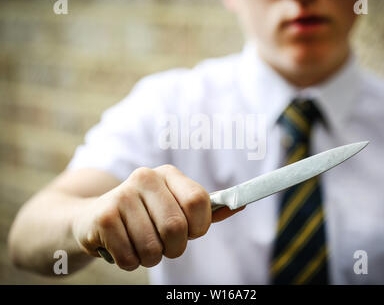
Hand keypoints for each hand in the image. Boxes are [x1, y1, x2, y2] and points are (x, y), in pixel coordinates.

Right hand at [71, 164, 242, 269]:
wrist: (91, 219)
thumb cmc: (143, 217)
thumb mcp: (173, 207)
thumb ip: (206, 210)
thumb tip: (241, 205)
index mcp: (168, 174)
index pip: (198, 201)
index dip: (198, 226)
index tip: (190, 233)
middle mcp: (145, 177)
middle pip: (177, 228)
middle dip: (173, 248)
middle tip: (162, 244)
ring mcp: (122, 195)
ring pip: (153, 248)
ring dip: (149, 257)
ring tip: (138, 244)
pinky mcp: (103, 217)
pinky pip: (130, 258)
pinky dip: (129, 262)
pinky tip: (121, 247)